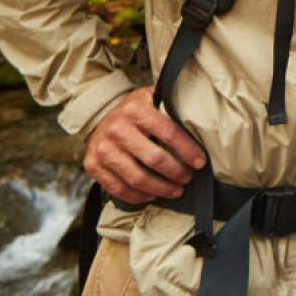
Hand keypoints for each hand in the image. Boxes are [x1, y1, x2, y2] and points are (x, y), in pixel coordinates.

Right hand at [84, 86, 206, 202]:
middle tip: (188, 178)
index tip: (200, 162)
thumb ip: (171, 110)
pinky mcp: (93, 165)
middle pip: (154, 159)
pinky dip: (138, 196)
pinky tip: (153, 195)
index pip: (169, 133)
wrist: (99, 114)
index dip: (188, 150)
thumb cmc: (135, 110)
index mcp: (136, 110)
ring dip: (161, 188)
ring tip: (176, 190)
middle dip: (176, 172)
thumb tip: (203, 125)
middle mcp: (117, 129)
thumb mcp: (152, 99)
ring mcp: (103, 149)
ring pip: (137, 178)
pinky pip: (118, 189)